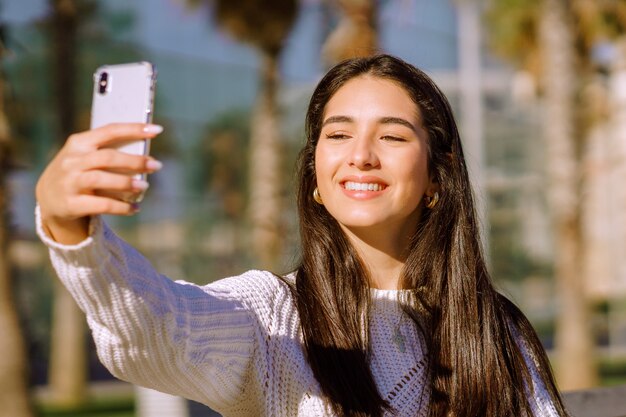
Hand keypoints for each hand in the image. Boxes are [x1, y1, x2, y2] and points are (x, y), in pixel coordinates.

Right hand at [36, 123, 163, 243]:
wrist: (48, 198)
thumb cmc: (77, 172)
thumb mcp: (85, 156)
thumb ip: (108, 151)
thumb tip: (145, 155)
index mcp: (79, 143)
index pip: (109, 131)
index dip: (134, 129)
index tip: (157, 130)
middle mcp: (72, 161)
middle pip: (108, 157)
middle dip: (135, 161)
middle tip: (157, 165)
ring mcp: (69, 182)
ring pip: (101, 179)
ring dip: (126, 183)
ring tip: (145, 186)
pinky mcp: (71, 204)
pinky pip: (101, 205)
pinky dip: (121, 207)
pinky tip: (134, 209)